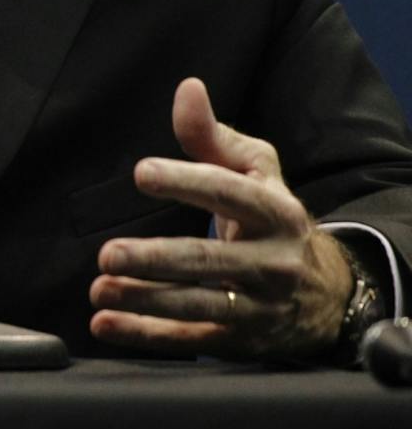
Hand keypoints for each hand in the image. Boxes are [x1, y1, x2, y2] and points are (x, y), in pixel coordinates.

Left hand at [89, 77, 351, 358]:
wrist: (329, 291)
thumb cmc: (272, 216)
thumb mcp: (256, 171)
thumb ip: (213, 136)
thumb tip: (187, 88)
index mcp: (277, 211)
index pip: (230, 193)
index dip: (187, 181)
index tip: (142, 172)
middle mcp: (273, 261)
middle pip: (210, 260)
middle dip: (157, 259)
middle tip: (107, 255)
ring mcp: (260, 305)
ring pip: (200, 304)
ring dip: (145, 300)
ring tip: (99, 289)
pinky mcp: (243, 339)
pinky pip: (193, 338)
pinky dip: (147, 335)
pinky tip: (105, 324)